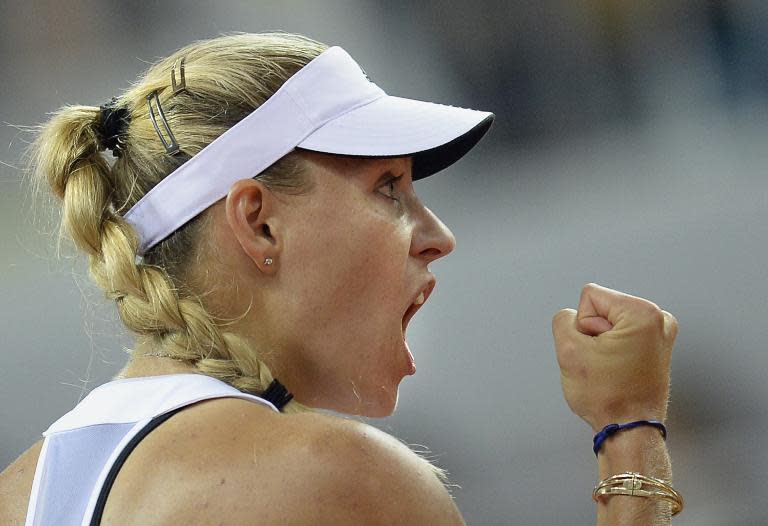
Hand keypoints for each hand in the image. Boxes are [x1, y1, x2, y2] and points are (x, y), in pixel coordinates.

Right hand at [552, 283, 677, 431]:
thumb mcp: (568, 351)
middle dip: (593, 334)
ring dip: (601, 344)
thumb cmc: (607, 397)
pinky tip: (617, 371)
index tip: (596, 351)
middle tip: (602, 364)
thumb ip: (563, 320)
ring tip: (610, 369)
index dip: (583, 325)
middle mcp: (659, 318)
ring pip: (609, 323)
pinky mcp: (656, 347)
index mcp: (643, 313)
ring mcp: (661, 334)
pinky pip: (620, 336)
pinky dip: (612, 351)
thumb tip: (574, 318)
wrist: (629, 431)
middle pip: (601, 308)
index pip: (590, 297)